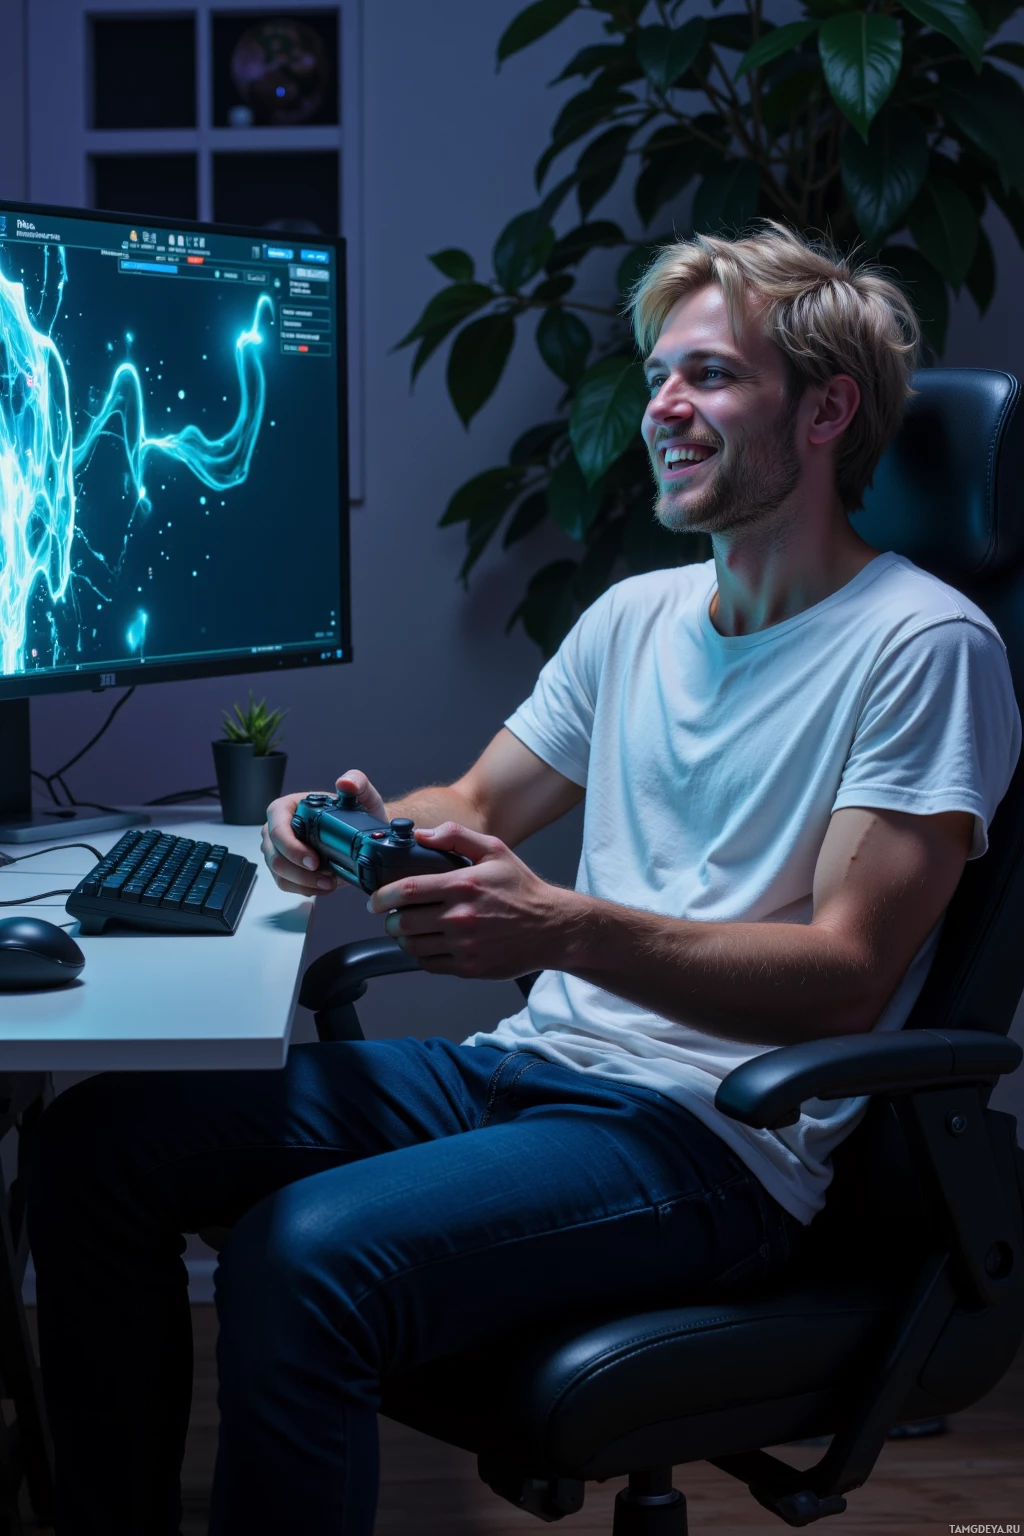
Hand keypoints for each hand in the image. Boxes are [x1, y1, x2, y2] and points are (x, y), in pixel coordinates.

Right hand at [261, 768, 385, 895]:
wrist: (360, 833)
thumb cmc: (355, 813)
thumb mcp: (362, 795)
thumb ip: (358, 782)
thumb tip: (345, 782)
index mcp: (286, 808)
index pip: (277, 828)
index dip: (292, 847)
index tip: (313, 860)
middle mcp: (277, 829)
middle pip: (275, 856)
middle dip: (300, 872)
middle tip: (327, 876)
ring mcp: (279, 851)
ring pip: (279, 874)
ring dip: (305, 884)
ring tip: (329, 883)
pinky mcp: (286, 868)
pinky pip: (287, 884)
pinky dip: (306, 889)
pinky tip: (323, 886)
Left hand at [367, 822, 567, 978]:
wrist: (552, 928)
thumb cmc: (523, 889)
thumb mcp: (494, 850)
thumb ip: (456, 836)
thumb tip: (421, 835)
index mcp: (464, 884)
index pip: (407, 891)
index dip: (382, 897)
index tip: (375, 900)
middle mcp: (461, 917)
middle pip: (403, 922)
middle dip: (389, 920)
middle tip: (391, 916)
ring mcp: (465, 945)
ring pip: (412, 946)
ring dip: (402, 939)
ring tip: (407, 931)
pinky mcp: (469, 966)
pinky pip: (429, 964)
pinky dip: (421, 955)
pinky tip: (427, 944)